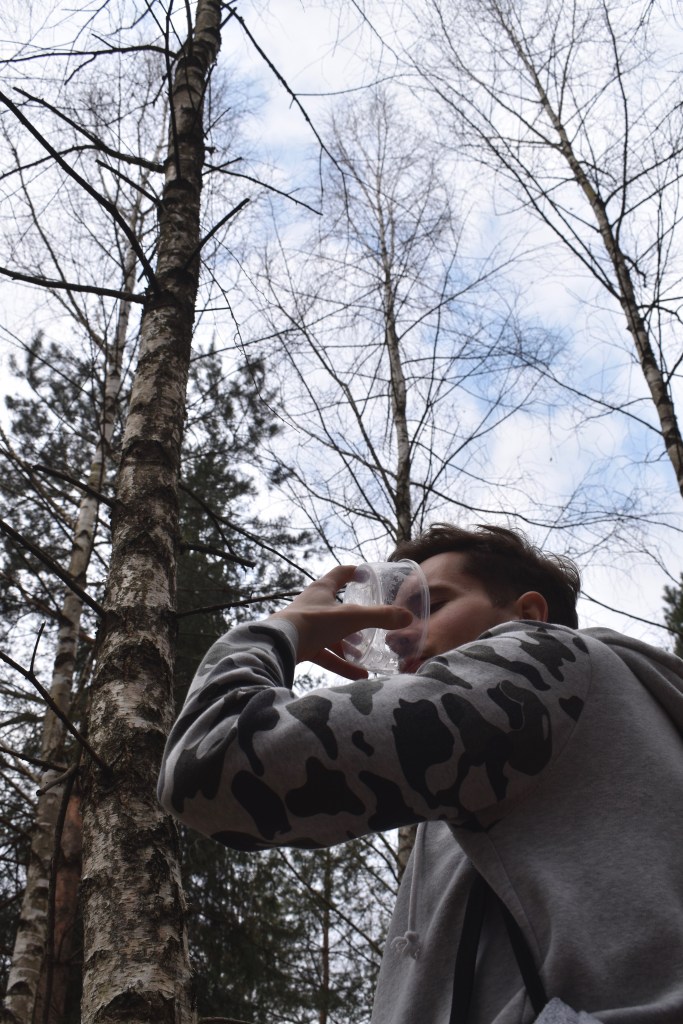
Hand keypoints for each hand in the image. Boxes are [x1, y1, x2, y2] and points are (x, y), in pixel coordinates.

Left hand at [269, 565, 412, 678]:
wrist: (279, 646)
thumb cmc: (313, 622)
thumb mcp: (351, 618)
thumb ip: (380, 617)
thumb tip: (407, 616)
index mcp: (322, 590)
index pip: (340, 574)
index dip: (355, 573)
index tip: (368, 576)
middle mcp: (313, 606)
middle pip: (338, 607)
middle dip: (357, 617)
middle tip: (373, 624)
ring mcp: (307, 627)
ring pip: (333, 634)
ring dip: (350, 644)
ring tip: (367, 654)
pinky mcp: (302, 647)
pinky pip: (327, 655)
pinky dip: (342, 664)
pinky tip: (360, 676)